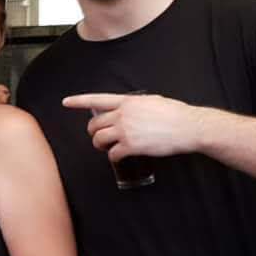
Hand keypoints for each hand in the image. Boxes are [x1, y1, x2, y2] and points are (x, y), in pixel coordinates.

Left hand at [63, 93, 207, 160]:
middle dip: (93, 131)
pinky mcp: (131, 146)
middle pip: (94, 124)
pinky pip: (112, 153)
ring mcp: (126, 130)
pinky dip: (113, 156)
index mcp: (128, 101)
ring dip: (99, 145)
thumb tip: (128, 109)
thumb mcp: (152, 101)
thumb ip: (135, 105)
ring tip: (105, 147)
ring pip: (99, 139)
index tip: (66, 102)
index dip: (79, 101)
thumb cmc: (175, 113)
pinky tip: (118, 156)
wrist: (189, 126)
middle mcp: (123, 114)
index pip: (97, 99)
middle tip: (98, 137)